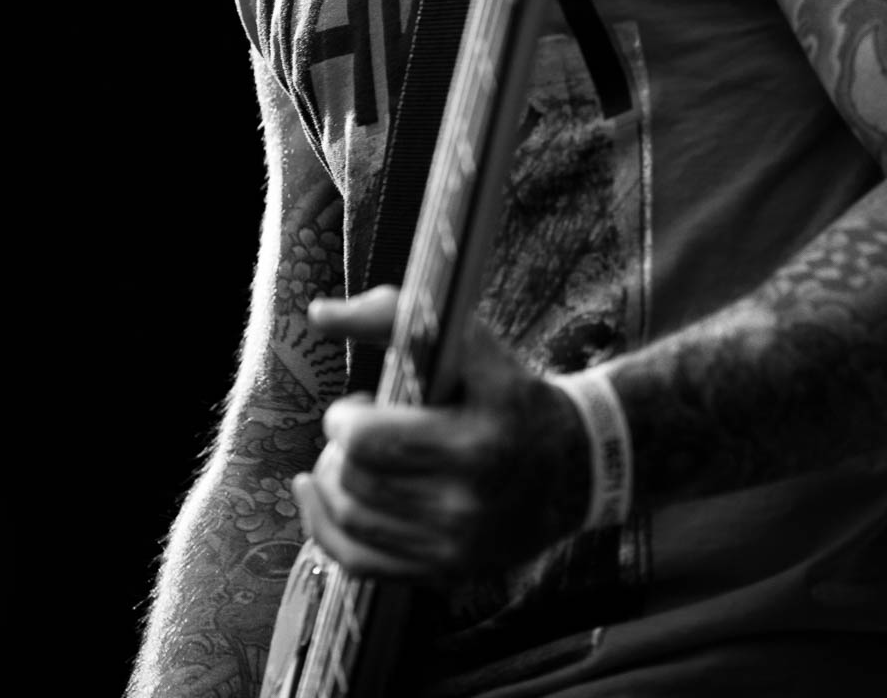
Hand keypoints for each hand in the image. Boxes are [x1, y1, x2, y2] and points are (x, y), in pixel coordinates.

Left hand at [292, 286, 589, 582]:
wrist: (569, 467)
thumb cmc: (508, 394)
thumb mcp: (470, 344)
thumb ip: (393, 317)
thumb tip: (318, 313)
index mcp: (478, 442)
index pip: (369, 441)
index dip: (347, 417)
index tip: (361, 402)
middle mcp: (468, 504)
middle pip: (355, 481)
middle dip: (340, 447)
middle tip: (359, 428)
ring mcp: (456, 547)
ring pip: (351, 521)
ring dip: (332, 481)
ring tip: (351, 457)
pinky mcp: (444, 573)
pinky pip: (359, 564)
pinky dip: (325, 528)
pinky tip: (317, 494)